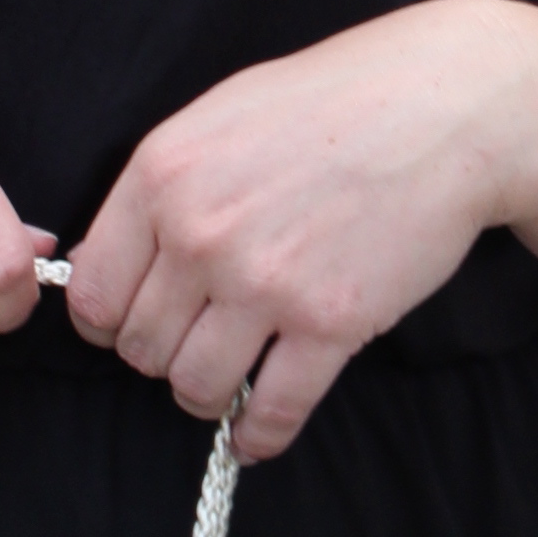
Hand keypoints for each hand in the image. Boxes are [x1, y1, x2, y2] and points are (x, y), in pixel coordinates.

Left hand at [65, 0, 537, 459]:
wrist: (444, 108)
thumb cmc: (334, 101)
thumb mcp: (219, 117)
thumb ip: (162, 186)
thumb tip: (114, 257)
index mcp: (161, 177)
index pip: (93, 294)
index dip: (110, 323)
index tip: (134, 327)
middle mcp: (200, 234)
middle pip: (141, 348)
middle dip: (163, 356)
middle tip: (195, 344)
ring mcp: (264, 282)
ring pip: (195, 386)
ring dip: (207, 396)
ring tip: (226, 384)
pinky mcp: (329, 323)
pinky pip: (273, 409)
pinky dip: (258, 434)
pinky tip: (255, 435)